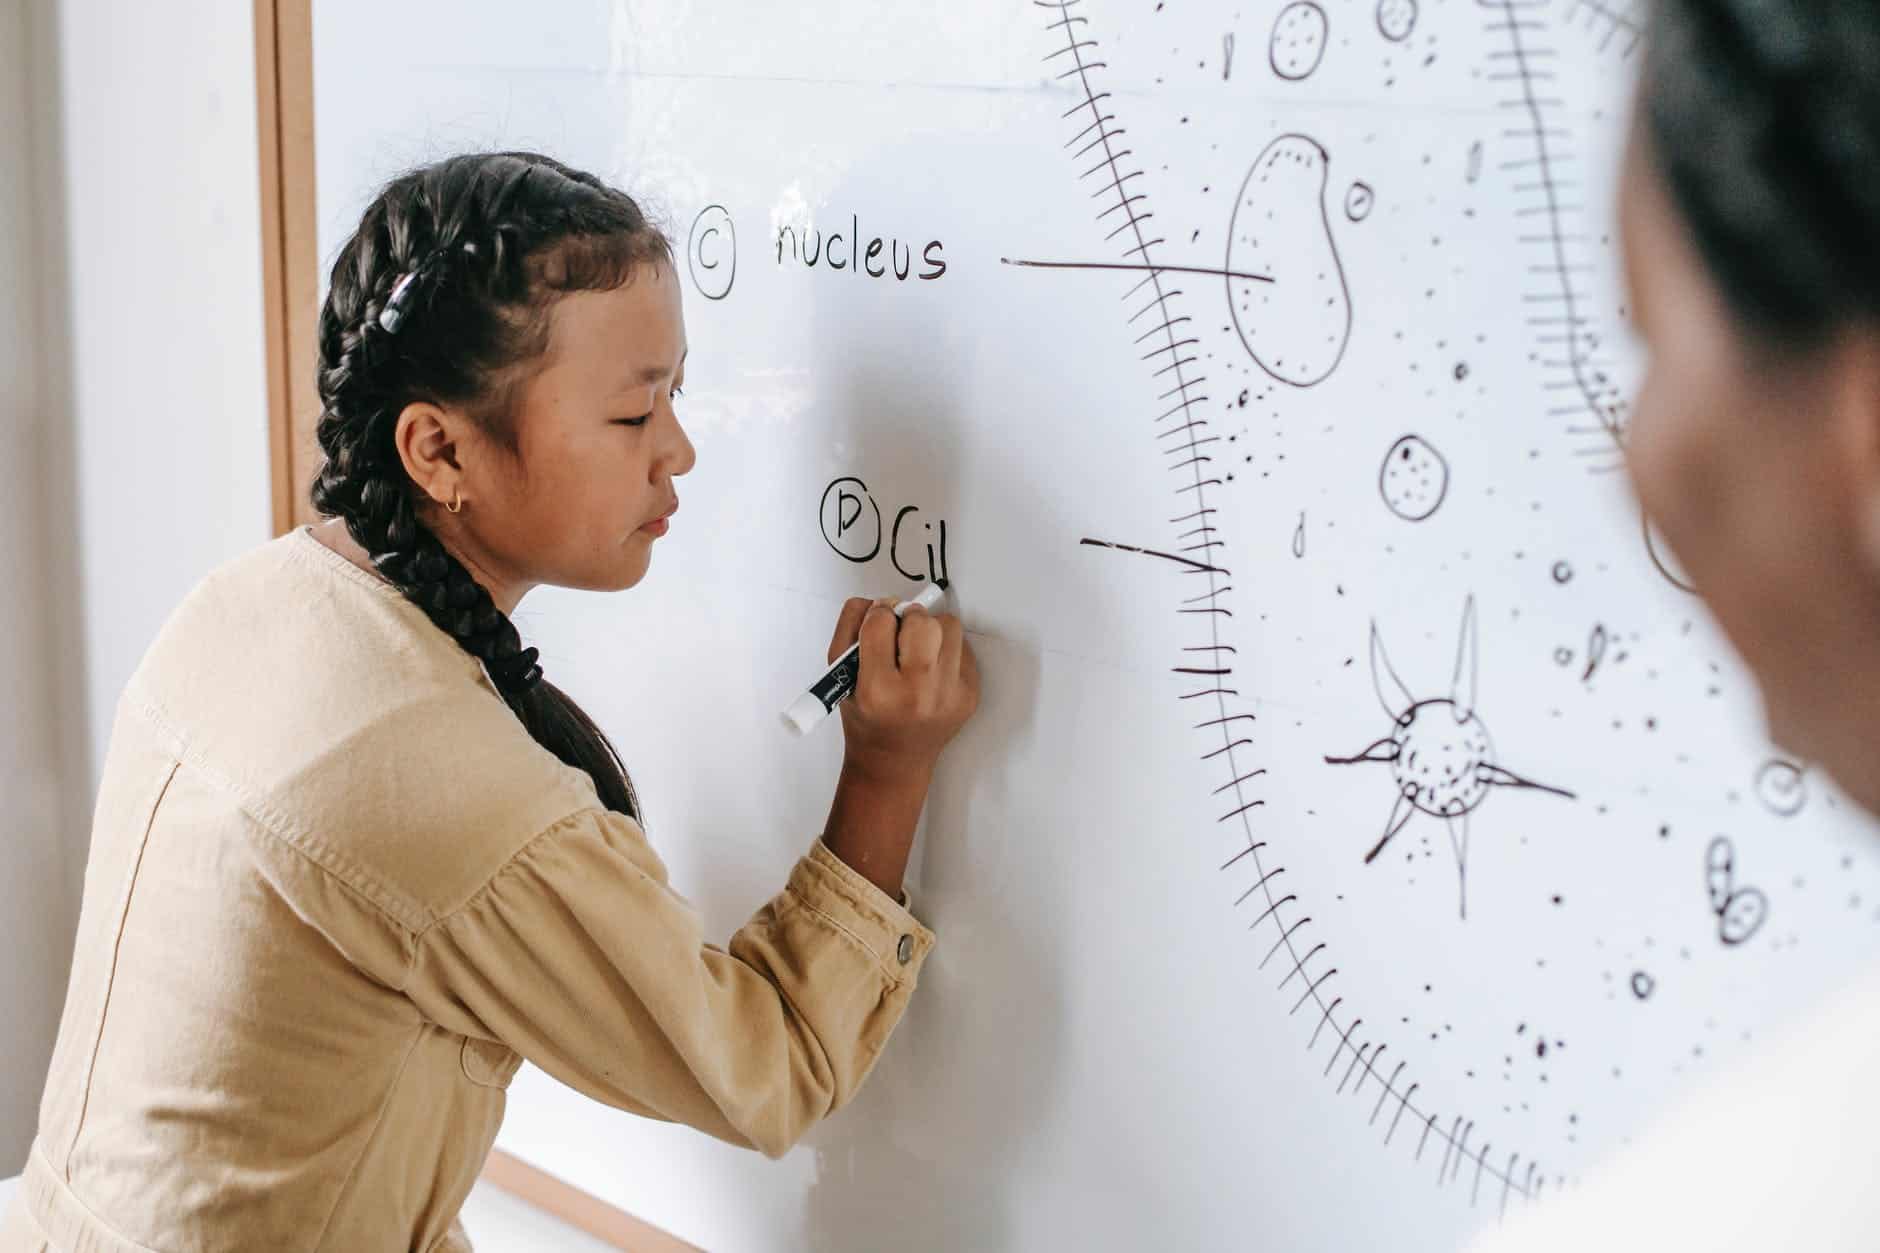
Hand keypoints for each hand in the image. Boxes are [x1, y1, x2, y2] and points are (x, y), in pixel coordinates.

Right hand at [826, 595, 980, 783]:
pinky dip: (946, 649)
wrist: (894, 761)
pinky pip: (963, 648)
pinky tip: (932, 668)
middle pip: (922, 622)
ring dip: (932, 629)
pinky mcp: (970, 696)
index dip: (876, 615)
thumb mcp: (839, 675)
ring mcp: (949, 697)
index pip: (880, 623)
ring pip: (949, 627)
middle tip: (900, 631)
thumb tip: (883, 601)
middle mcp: (917, 695)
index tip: (876, 624)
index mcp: (877, 691)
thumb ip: (851, 627)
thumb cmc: (864, 715)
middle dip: (908, 618)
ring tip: (918, 648)